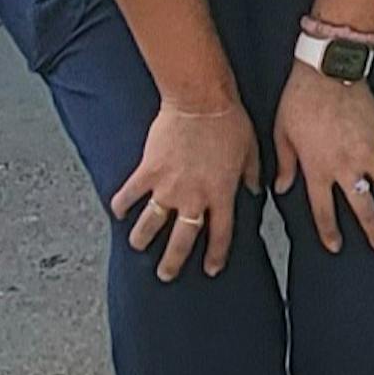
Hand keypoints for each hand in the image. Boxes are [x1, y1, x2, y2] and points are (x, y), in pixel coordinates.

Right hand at [109, 99, 261, 281]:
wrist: (201, 100)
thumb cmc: (230, 120)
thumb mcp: (252, 148)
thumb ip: (252, 174)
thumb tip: (255, 190)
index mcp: (222, 193)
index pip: (220, 234)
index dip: (216, 255)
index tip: (211, 269)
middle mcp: (194, 197)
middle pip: (182, 240)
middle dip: (173, 262)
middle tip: (166, 274)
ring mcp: (167, 186)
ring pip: (150, 225)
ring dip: (142, 239)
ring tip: (138, 246)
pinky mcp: (147, 171)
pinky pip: (128, 196)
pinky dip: (121, 206)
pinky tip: (118, 213)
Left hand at [272, 65, 373, 253]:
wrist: (327, 71)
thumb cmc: (300, 100)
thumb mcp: (283, 135)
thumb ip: (286, 165)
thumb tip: (282, 187)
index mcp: (319, 170)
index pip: (325, 212)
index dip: (330, 232)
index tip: (336, 245)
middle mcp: (347, 166)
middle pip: (364, 207)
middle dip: (373, 229)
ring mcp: (369, 150)